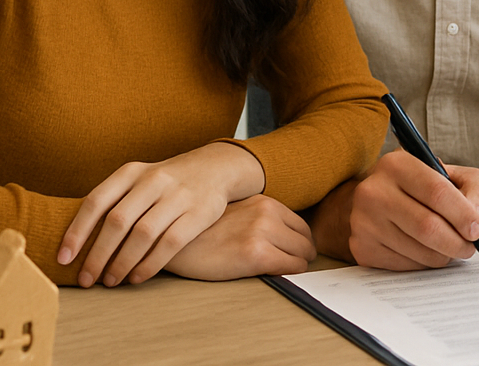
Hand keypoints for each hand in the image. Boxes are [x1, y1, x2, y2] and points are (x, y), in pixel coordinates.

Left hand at [58, 142, 264, 286]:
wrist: (216, 168)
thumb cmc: (165, 183)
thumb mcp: (138, 179)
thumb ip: (113, 202)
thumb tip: (75, 242)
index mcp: (131, 172)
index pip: (96, 201)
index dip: (77, 231)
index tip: (63, 259)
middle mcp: (153, 180)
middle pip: (117, 221)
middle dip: (97, 255)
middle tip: (86, 279)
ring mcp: (178, 196)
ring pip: (143, 234)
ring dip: (122, 263)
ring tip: (111, 281)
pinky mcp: (199, 213)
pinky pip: (170, 243)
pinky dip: (150, 264)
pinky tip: (137, 277)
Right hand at [165, 195, 315, 280]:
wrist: (172, 241)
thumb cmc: (203, 233)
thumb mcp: (237, 214)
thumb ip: (261, 220)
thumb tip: (287, 239)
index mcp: (264, 202)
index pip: (301, 226)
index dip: (298, 244)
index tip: (289, 255)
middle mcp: (267, 213)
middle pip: (305, 241)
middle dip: (299, 256)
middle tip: (285, 267)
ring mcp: (263, 232)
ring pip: (302, 255)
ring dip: (294, 267)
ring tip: (275, 273)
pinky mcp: (256, 254)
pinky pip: (291, 268)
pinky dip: (288, 275)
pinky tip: (270, 276)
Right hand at [342, 151, 478, 270]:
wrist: (373, 202)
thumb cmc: (418, 188)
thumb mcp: (448, 174)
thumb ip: (474, 189)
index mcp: (397, 164)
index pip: (437, 192)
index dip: (463, 214)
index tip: (477, 229)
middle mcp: (374, 191)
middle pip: (427, 226)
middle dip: (457, 242)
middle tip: (470, 247)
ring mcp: (364, 222)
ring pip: (419, 250)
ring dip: (444, 255)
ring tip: (450, 247)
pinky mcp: (362, 248)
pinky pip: (406, 265)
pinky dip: (425, 263)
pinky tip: (427, 251)